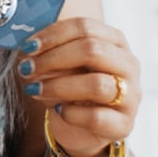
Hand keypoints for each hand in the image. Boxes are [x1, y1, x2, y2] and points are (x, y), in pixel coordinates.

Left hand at [16, 17, 139, 156]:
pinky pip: (96, 117)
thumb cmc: (73, 87)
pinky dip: (71, 113)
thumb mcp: (63, 65)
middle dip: (53, 59)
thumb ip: (51, 52)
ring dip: (58, 86)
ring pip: (96, 84)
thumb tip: (29, 49)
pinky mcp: (124, 124)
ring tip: (35, 90)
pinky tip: (58, 110)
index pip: (85, 27)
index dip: (53, 35)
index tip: (28, 47)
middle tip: (26, 68)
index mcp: (114, 41)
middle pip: (92, 50)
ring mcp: (131, 96)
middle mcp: (128, 65)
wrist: (84, 128)